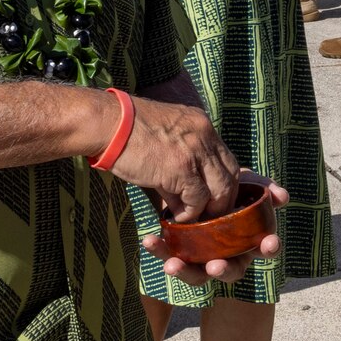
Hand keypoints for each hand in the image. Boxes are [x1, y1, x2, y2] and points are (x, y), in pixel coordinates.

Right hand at [111, 93, 241, 220]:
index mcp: (201, 124)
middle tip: (207, 215)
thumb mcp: (163, 138)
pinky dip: (189, 213)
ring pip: (220, 190)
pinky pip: (197, 200)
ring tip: (191, 218)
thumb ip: (180, 162)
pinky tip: (175, 216)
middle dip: (223, 200)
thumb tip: (183, 200)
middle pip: (231, 175)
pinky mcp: (182, 169)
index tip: (213, 199)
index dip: (223, 183)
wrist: (108, 122)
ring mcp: (196, 152)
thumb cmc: (127, 131)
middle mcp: (205, 135)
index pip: (227, 159)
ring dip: (209, 210)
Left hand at [140, 171, 288, 285]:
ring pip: (198, 275)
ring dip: (186, 271)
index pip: (264, 249)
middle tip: (215, 266)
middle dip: (223, 270)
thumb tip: (283, 197)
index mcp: (249, 240)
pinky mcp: (179, 254)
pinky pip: (171, 258)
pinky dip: (161, 251)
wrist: (190, 182)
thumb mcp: (244, 182)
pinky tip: (150, 240)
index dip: (269, 247)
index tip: (270, 243)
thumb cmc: (224, 186)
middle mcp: (228, 256)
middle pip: (230, 271)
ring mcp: (203, 259)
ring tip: (172, 265)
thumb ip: (263, 187)